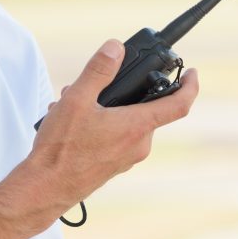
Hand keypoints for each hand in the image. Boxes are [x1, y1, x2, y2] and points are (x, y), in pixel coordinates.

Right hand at [12, 39, 198, 225]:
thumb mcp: (77, 100)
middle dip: (121, 90)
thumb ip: (98, 71)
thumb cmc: (62, 150)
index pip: (179, 105)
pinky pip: (115, 136)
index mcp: (138, 127)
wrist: (45, 190)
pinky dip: (99, 123)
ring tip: (71, 102)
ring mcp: (126, 158)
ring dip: (103, 106)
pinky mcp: (113, 165)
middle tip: (93, 82)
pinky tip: (71, 121)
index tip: (192, 73)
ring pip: (125, 120)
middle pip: (144, 107)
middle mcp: (138, 145)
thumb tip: (115, 48)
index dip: (190, 85)